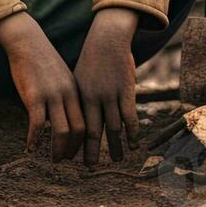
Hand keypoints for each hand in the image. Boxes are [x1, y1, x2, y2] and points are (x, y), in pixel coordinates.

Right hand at [0, 12, 84, 160]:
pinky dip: (35, 139)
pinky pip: (37, 124)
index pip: (85, 121)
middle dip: (73, 149)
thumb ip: (64, 95)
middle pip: (77, 130)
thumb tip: (60, 117)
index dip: (82, 141)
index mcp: (75, 90)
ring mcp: (51, 95)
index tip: (76, 152)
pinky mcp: (34, 96)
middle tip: (65, 161)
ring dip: (58, 149)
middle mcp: (67, 94)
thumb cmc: (40, 58)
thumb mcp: (60, 76)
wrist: (26, 40)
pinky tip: (29, 148)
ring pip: (61, 131)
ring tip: (53, 160)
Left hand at [73, 8, 140, 164]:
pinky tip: (134, 143)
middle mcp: (93, 97)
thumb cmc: (92, 59)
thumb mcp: (78, 78)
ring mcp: (111, 94)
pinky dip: (132, 132)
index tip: (72, 158)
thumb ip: (78, 98)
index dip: (75, 144)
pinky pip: (129, 116)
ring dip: (116, 146)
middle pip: (93, 131)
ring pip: (113, 127)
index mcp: (79, 95)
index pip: (76, 126)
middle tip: (91, 168)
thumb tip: (71, 117)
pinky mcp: (126, 90)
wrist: (107, 38)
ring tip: (118, 159)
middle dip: (92, 152)